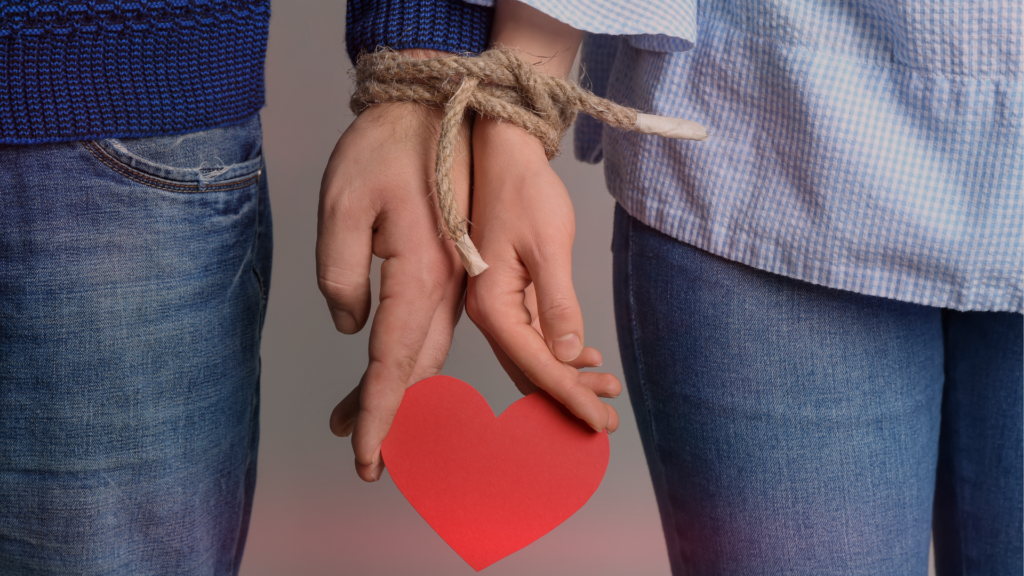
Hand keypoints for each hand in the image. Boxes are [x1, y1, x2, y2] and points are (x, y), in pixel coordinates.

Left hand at [317, 87, 470, 480]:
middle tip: (358, 453)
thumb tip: (352, 326)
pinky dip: (408, 356)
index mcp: (422, 274)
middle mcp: (447, 285)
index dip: (378, 414)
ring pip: (428, 351)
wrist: (432, 109)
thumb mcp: (341, 205)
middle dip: (387, 414)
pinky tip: (386, 365)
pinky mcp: (451, 268)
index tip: (365, 459)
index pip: (394, 362)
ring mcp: (454, 277)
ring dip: (396, 389)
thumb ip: (338, 274)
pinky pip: (432, 326)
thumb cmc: (384, 149)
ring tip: (355, 419)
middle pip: (417, 368)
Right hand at [465, 117, 621, 432]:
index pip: (537, 366)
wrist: (506, 156)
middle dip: (571, 397)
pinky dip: (561, 355)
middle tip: (609, 421)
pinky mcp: (511, 295)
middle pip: (532, 370)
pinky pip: (534, 338)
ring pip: (534, 358)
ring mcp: (499, 306)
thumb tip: (568, 354)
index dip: (571, 396)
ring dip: (568, 379)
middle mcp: (490, 312)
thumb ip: (558, 303)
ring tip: (607, 390)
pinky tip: (587, 360)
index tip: (602, 421)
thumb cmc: (525, 192)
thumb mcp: (548, 246)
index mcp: (493, 305)